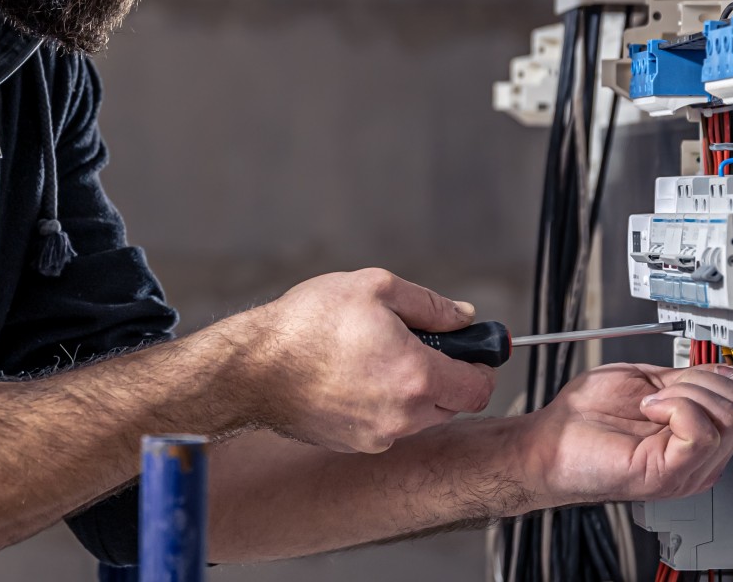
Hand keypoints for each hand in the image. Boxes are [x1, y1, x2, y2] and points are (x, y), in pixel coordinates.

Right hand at [228, 269, 496, 453]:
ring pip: (419, 418)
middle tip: (415, 345)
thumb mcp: (375, 288)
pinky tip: (351, 377)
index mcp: (417, 376)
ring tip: (375, 358)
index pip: (479, 387)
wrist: (252, 368)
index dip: (481, 365)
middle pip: (452, 405)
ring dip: (413, 392)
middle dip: (445, 376)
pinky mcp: (353, 444)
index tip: (468, 349)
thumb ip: (430, 304)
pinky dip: (381, 406)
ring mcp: (377, 436)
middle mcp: (403, 416)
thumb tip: (464, 316)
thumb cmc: (308, 323)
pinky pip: (386, 427)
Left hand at [519, 362, 732, 506]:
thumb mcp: (653, 384)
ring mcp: (691, 468)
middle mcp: (705, 457)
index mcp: (705, 436)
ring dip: (686, 391)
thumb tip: (731, 370)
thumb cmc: (587, 417)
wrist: (550, 440)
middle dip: (707, 379)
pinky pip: (702, 431)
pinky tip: (649, 410)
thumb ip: (693, 380)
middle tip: (667, 389)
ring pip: (729, 415)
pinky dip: (675, 406)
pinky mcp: (671, 472)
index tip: (725, 370)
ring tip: (652, 403)